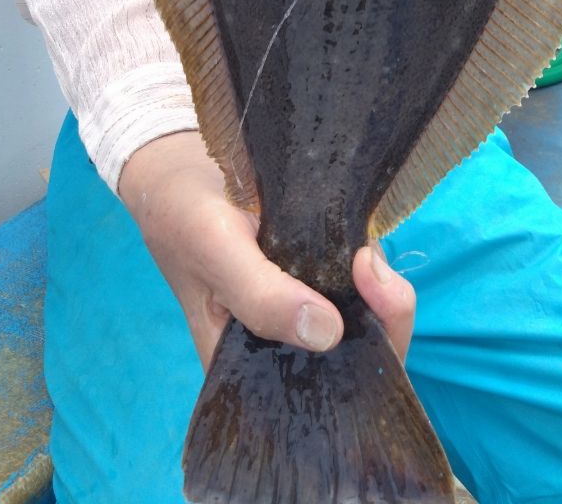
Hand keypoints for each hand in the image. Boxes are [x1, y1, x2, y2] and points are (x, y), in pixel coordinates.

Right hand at [119, 130, 414, 367]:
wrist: (179, 168)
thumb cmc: (184, 215)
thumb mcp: (213, 248)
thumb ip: (260, 295)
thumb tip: (328, 333)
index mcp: (248, 367)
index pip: (318, 393)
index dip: (361, 367)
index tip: (370, 314)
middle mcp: (282, 345)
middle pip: (354, 358)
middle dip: (381, 316)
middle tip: (370, 263)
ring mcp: (302, 308)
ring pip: (364, 316)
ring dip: (376, 283)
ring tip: (361, 248)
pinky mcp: (316, 274)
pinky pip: (358, 281)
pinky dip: (368, 261)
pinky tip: (360, 239)